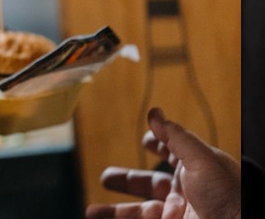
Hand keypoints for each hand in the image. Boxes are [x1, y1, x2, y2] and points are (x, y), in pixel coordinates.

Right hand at [86, 107, 240, 218]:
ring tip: (92, 211)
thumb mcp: (203, 158)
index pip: (173, 152)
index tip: (146, 140)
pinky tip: (101, 217)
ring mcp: (176, 212)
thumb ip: (176, 136)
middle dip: (128, 180)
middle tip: (107, 177)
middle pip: (150, 183)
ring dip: (114, 210)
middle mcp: (185, 191)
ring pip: (139, 209)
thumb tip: (155, 114)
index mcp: (195, 168)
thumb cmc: (231, 194)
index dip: (159, 144)